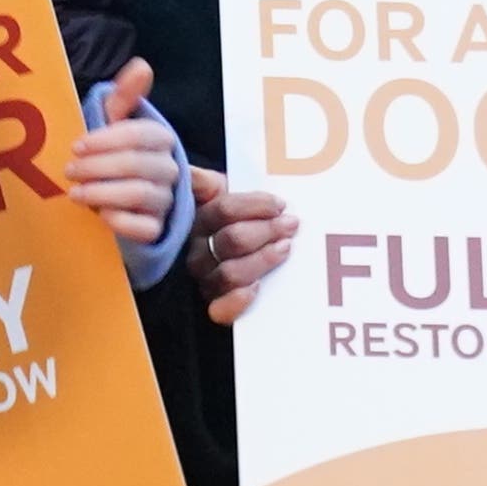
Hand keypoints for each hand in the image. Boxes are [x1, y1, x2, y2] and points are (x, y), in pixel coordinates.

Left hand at [73, 59, 191, 254]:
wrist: (118, 200)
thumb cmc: (113, 156)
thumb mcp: (114, 125)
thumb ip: (124, 97)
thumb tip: (142, 65)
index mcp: (160, 139)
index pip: (140, 135)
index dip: (106, 140)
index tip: (77, 145)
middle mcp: (168, 168)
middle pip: (138, 164)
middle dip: (99, 167)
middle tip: (69, 170)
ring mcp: (164, 200)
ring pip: (141, 195)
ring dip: (103, 193)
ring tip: (75, 193)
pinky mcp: (156, 229)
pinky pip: (146, 228)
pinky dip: (122, 222)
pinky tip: (100, 216)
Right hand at [194, 178, 296, 321]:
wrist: (243, 248)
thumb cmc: (237, 221)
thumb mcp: (221, 194)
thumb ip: (206, 182)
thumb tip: (195, 175)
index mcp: (199, 220)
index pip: (223, 211)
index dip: (254, 206)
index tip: (280, 204)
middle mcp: (198, 252)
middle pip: (231, 241)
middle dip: (266, 231)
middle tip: (291, 225)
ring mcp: (205, 281)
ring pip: (229, 274)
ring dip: (263, 260)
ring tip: (286, 248)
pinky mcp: (215, 307)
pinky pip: (219, 310)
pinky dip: (238, 301)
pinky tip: (256, 289)